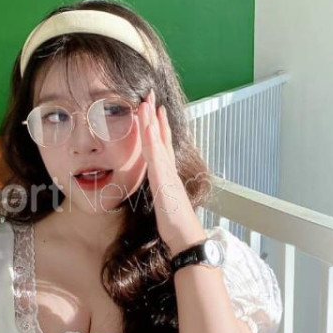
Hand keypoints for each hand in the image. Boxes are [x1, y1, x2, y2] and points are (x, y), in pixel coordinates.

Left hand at [138, 89, 205, 250]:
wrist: (186, 236)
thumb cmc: (175, 222)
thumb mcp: (164, 200)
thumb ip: (162, 188)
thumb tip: (160, 184)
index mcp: (166, 172)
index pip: (161, 144)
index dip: (158, 126)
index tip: (154, 109)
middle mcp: (168, 169)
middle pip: (160, 136)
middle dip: (154, 116)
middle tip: (150, 95)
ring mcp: (167, 173)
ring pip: (157, 142)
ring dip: (151, 121)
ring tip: (147, 103)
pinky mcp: (164, 180)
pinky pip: (156, 156)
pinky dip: (152, 140)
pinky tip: (148, 126)